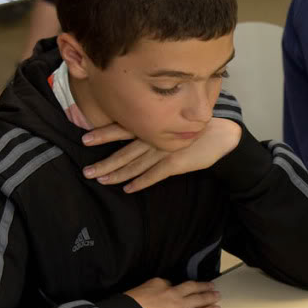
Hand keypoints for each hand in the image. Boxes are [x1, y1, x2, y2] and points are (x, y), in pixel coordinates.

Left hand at [82, 118, 242, 191]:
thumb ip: (155, 122)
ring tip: (101, 180)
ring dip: (117, 174)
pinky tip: (128, 189)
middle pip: (124, 151)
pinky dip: (141, 182)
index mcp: (153, 124)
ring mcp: (165, 150)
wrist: (223, 134)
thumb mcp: (173, 118)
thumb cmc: (196, 125)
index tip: (84, 139)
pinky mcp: (175, 163)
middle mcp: (155, 137)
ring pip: (135, 164)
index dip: (104, 134)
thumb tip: (135, 126)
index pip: (123, 129)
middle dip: (105, 161)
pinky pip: (155, 175)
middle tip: (86, 171)